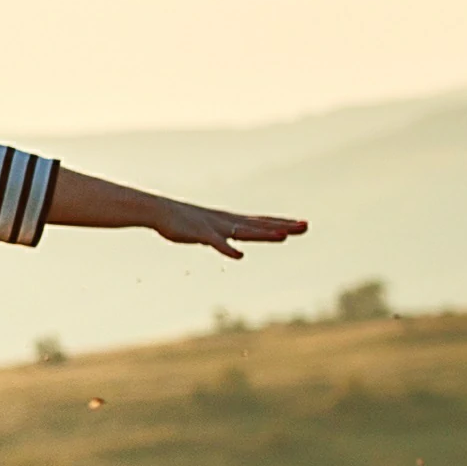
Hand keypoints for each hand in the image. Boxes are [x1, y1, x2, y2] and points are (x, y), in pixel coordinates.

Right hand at [157, 205, 308, 260]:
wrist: (159, 210)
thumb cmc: (182, 220)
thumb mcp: (207, 228)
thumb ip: (222, 236)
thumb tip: (233, 244)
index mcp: (232, 221)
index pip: (262, 222)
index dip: (283, 223)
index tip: (303, 223)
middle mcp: (229, 222)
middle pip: (260, 225)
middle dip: (283, 227)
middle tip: (306, 226)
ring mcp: (216, 228)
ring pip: (244, 232)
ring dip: (263, 235)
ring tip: (283, 236)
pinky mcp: (200, 235)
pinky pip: (216, 243)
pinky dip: (227, 248)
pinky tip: (239, 255)